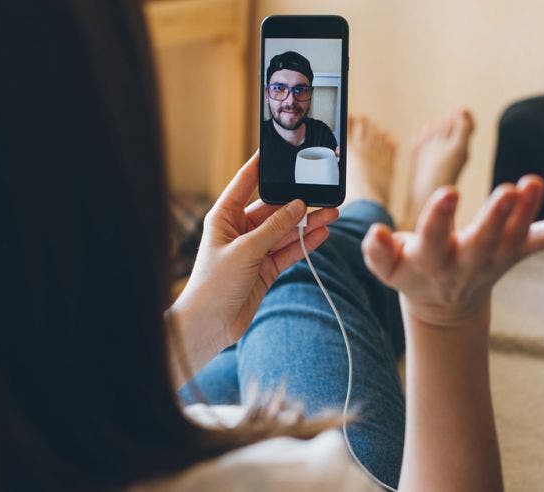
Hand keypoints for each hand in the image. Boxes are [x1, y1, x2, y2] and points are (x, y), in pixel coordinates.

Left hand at [173, 151, 338, 348]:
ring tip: (333, 212)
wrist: (210, 325)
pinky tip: (323, 233)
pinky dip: (305, 243)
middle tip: (323, 192)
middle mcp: (239, 230)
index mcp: (224, 216)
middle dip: (298, 202)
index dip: (261, 165)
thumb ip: (273, 228)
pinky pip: (289, 250)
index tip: (279, 149)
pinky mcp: (265, 269)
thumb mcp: (246, 251)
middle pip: (274, 209)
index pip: (245, 183)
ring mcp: (254, 250)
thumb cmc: (215, 284)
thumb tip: (298, 206)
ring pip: (285, 231)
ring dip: (307, 223)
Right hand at [361, 175, 543, 329]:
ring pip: (516, 236)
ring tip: (535, 182)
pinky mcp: (516, 253)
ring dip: (529, 211)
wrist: (445, 305)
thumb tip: (375, 232)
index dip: (440, 217)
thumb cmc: (412, 273)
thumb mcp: (388, 269)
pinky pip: (543, 241)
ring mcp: (496, 257)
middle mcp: (468, 261)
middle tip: (508, 190)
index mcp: (433, 261)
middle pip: (485, 239)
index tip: (448, 192)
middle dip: (497, 216)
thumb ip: (377, 251)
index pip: (434, 238)